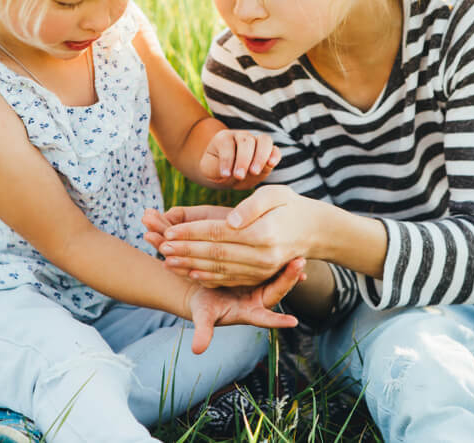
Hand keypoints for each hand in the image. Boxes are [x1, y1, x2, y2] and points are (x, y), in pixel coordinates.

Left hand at [144, 186, 321, 286]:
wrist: (313, 230)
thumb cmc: (289, 205)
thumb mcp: (275, 194)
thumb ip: (251, 206)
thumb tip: (230, 221)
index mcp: (264, 233)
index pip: (218, 233)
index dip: (191, 232)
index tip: (169, 229)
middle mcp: (263, 257)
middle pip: (215, 254)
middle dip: (184, 250)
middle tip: (159, 245)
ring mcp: (262, 270)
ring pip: (219, 270)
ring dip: (190, 266)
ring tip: (166, 259)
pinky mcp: (259, 277)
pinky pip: (230, 279)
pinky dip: (207, 277)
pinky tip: (189, 272)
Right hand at [187, 257, 305, 353]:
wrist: (203, 288)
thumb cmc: (203, 305)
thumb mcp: (202, 316)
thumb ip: (203, 331)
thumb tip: (196, 350)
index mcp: (248, 313)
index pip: (265, 318)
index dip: (277, 321)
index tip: (293, 322)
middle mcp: (259, 300)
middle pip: (277, 291)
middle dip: (288, 279)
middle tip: (298, 265)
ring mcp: (261, 285)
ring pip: (279, 276)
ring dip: (289, 268)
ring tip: (299, 256)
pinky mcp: (258, 271)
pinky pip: (273, 264)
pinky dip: (280, 258)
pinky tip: (290, 247)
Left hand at [199, 129, 280, 189]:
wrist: (227, 173)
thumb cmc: (216, 170)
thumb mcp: (210, 170)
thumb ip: (217, 169)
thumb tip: (229, 172)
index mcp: (224, 138)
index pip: (226, 144)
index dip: (226, 160)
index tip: (225, 175)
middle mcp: (241, 136)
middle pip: (245, 141)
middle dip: (243, 159)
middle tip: (239, 176)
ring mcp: (256, 142)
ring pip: (263, 140)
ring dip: (260, 156)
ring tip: (254, 172)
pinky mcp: (267, 152)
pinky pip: (275, 149)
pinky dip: (275, 155)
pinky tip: (271, 164)